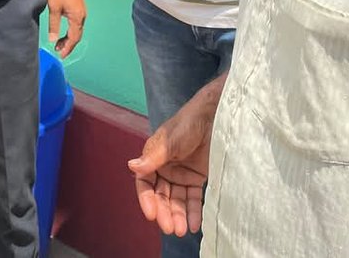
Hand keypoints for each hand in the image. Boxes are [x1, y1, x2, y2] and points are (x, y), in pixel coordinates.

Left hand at [46, 0, 85, 57]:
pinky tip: (63, 32)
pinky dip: (70, 31)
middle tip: (59, 52)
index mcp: (77, 18)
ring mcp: (82, 12)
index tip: (60, 55)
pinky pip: (76, 25)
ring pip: (77, 30)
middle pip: (77, 36)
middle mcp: (82, 17)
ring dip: (69, 39)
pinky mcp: (79, 8)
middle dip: (68, 45)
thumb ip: (54, 25)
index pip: (73, 38)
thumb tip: (53, 40)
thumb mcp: (54, 8)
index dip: (67, 48)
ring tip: (59, 44)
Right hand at [128, 79, 222, 236]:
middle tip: (169, 228)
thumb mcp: (169, 141)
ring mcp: (181, 174)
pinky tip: (194, 224)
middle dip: (164, 212)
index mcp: (153, 158)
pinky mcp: (197, 177)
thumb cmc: (188, 123)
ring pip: (176, 199)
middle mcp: (165, 168)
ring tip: (181, 231)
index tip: (152, 214)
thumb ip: (153, 157)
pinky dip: (193, 211)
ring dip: (177, 215)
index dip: (147, 199)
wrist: (216, 117)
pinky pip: (193, 198)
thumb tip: (132, 166)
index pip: (145, 183)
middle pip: (161, 195)